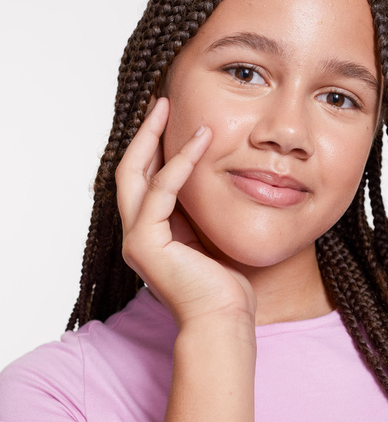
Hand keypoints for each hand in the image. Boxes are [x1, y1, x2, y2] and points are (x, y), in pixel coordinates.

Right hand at [116, 98, 256, 328]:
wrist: (223, 320)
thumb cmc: (224, 285)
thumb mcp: (209, 235)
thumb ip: (197, 210)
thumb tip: (206, 177)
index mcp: (151, 232)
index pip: (143, 180)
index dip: (153, 147)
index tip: (170, 118)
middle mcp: (137, 234)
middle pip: (129, 171)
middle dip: (144, 134)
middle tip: (161, 101)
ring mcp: (137, 239)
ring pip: (135, 174)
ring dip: (154, 138)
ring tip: (171, 108)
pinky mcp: (146, 243)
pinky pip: (161, 191)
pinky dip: (180, 163)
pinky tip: (200, 141)